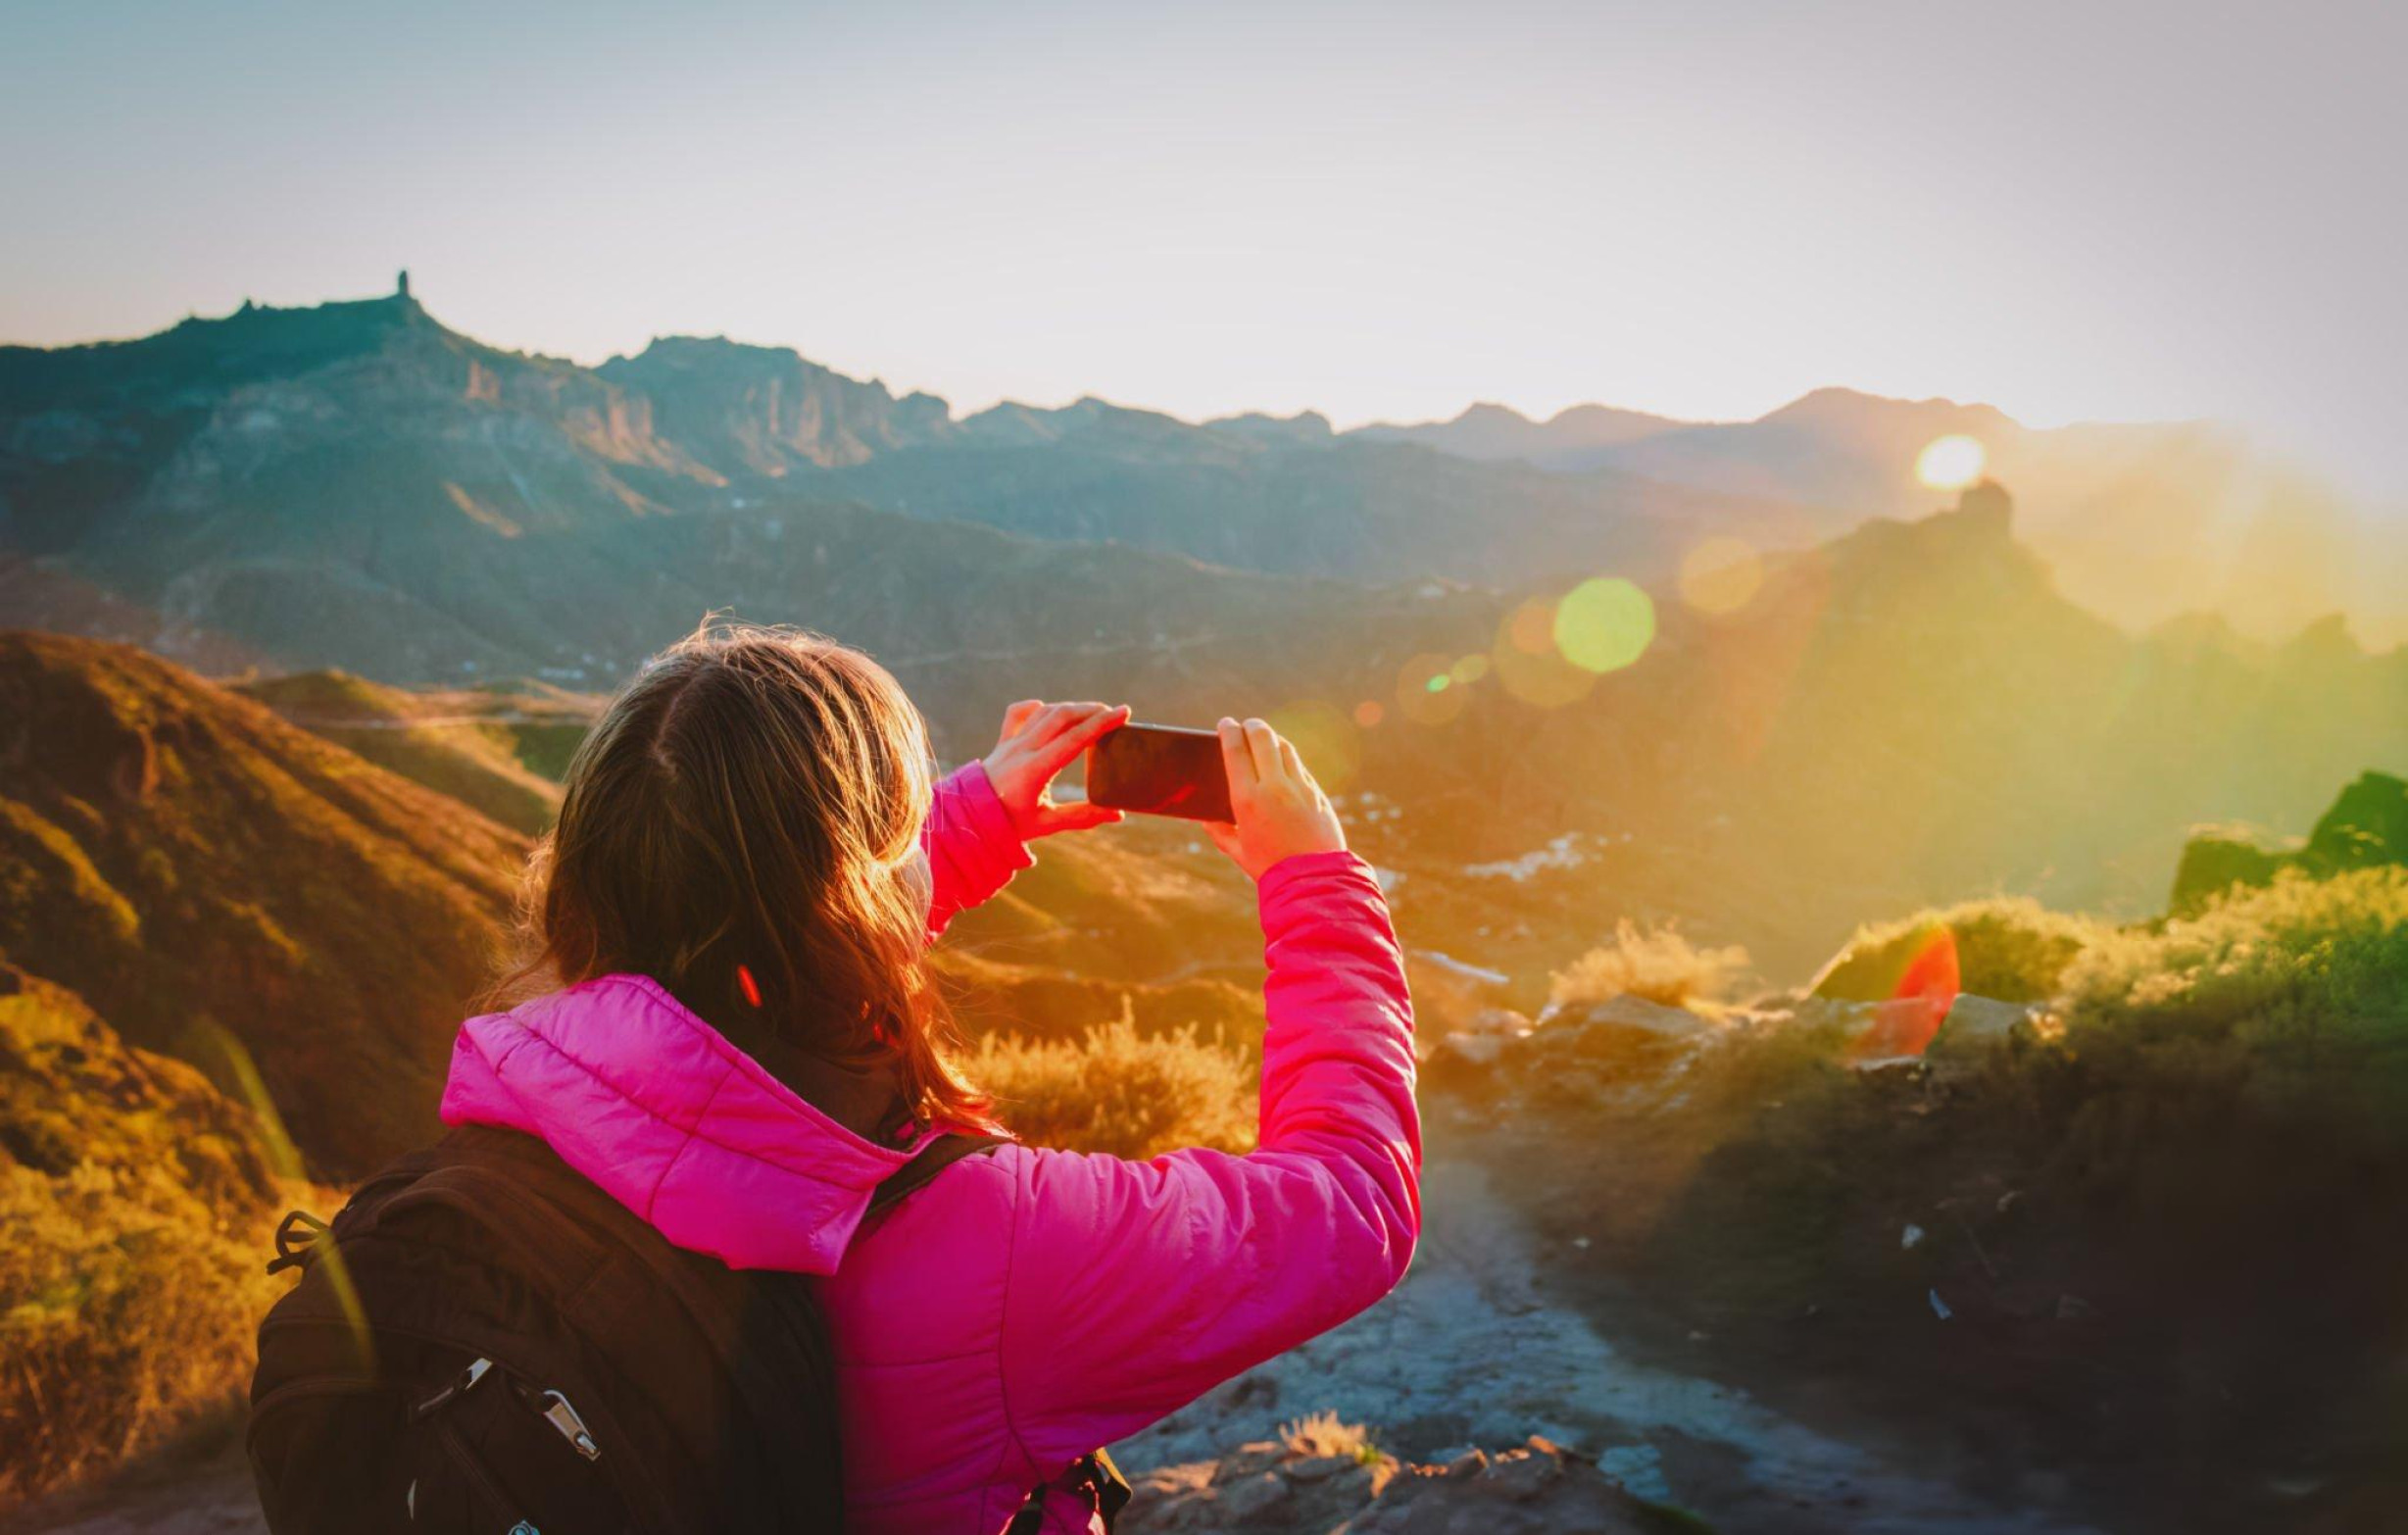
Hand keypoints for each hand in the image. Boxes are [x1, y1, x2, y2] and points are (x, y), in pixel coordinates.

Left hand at [982, 700, 1131, 840]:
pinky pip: (1018, 713)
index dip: (1101, 723)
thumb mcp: (1047, 823)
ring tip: (1092, 713)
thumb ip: (1083, 817)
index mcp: (1035, 770)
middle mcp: (1022, 750)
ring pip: (1044, 712)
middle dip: (1091, 710)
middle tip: (1113, 714)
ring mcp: (1010, 742)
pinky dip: (1036, 707)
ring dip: (1070, 708)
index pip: (1074, 739)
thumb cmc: (1010, 824)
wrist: (969, 819)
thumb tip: (1118, 814)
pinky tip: (1049, 710)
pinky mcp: (1002, 741)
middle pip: (1061, 716)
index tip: (1123, 713)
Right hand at [1206, 717, 1346, 880]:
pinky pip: (1300, 766)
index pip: (1236, 750)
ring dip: (1271, 738)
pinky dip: (1288, 759)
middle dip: (1251, 725)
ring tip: (1263, 739)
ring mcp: (1300, 787)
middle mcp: (1274, 787)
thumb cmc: (1271, 869)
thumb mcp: (1238, 852)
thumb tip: (1206, 820)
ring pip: (1284, 747)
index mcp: (1247, 800)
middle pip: (1262, 737)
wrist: (1314, 880)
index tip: (1225, 723)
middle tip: (1245, 725)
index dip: (1229, 731)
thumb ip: (1220, 833)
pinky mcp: (1318, 792)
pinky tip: (1283, 763)